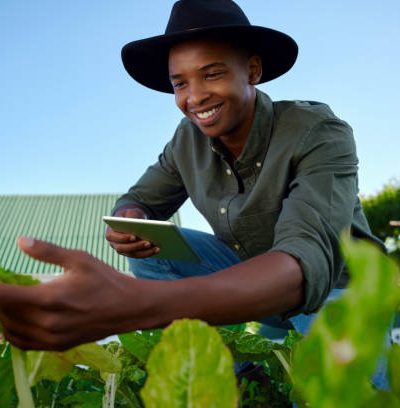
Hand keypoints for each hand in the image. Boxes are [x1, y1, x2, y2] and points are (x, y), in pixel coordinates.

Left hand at [0, 237, 144, 349]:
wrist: (129, 308)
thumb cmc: (106, 280)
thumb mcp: (80, 259)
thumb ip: (48, 251)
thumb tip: (21, 241)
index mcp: (48, 299)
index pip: (2, 296)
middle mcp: (46, 322)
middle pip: (3, 313)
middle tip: (4, 286)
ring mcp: (51, 338)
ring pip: (10, 330)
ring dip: (4, 315)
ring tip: (9, 300)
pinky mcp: (57, 346)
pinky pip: (23, 342)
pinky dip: (12, 331)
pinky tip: (17, 318)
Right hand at [105, 206, 159, 257]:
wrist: (131, 220)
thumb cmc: (129, 215)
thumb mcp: (130, 212)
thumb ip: (131, 216)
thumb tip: (137, 223)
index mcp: (110, 232)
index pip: (113, 237)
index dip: (123, 238)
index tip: (134, 236)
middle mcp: (114, 244)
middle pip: (123, 248)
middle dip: (137, 246)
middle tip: (148, 243)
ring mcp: (123, 250)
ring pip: (133, 254)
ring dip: (145, 252)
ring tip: (156, 247)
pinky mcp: (132, 253)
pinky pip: (139, 255)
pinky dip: (148, 253)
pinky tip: (157, 249)